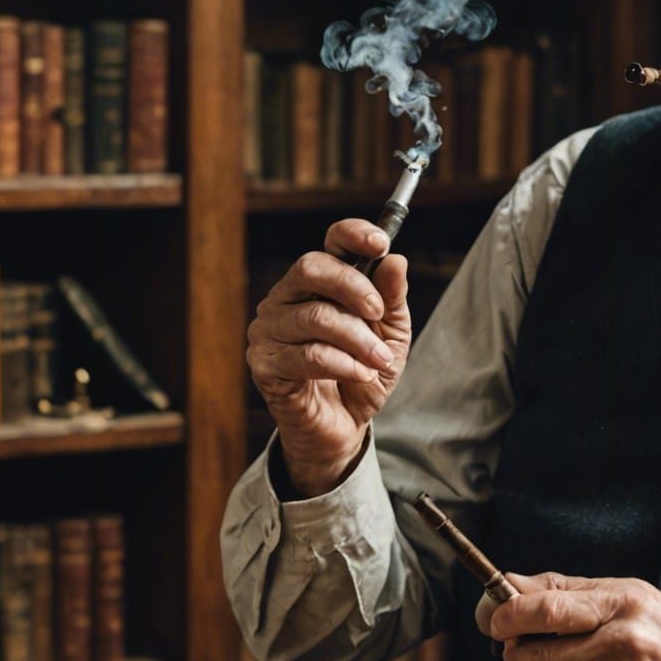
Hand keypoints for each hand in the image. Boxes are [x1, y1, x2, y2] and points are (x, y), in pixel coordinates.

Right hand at [246, 220, 410, 496]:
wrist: (345, 426)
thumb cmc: (363, 373)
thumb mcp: (391, 335)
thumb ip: (392, 298)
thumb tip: (396, 260)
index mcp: (320, 283)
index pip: (329, 243)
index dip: (353, 235)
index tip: (382, 243)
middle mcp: (287, 298)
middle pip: (311, 268)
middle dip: (353, 287)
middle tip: (378, 312)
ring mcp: (269, 329)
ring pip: (314, 317)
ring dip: (358, 340)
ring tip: (379, 361)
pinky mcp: (264, 364)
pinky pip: (307, 355)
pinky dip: (343, 365)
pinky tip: (361, 375)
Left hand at [480, 573, 660, 660]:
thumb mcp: (629, 595)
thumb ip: (566, 589)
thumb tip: (507, 583)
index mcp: (622, 604)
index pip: (544, 609)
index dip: (505, 616)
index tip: (494, 620)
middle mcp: (621, 645)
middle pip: (533, 652)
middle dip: (515, 651)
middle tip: (522, 648)